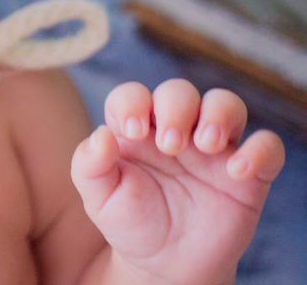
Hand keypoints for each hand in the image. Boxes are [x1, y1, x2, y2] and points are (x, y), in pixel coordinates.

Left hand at [71, 80, 284, 284]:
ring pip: (226, 104)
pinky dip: (259, 150)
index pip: (133, 94)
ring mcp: (213, 149)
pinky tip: (237, 171)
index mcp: (137, 129)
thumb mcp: (99, 199)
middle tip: (170, 145)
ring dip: (218, 114)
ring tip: (205, 144)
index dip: (133, 101)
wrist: (166, 265)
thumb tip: (101, 134)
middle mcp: (176, 129)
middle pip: (180, 92)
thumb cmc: (131, 222)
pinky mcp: (247, 174)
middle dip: (175, 108)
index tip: (134, 130)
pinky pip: (267, 146)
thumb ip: (89, 165)